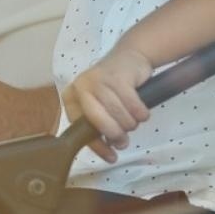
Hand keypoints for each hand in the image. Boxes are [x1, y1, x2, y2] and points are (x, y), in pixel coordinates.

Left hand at [61, 48, 151, 162]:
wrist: (129, 56)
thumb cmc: (113, 87)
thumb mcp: (102, 106)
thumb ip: (102, 127)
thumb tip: (112, 150)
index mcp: (72, 97)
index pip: (80, 128)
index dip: (97, 145)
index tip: (111, 157)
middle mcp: (82, 87)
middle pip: (100, 123)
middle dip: (116, 134)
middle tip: (125, 139)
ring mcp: (100, 80)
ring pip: (119, 115)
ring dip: (131, 123)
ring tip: (135, 121)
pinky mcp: (118, 76)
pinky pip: (133, 105)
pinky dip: (141, 113)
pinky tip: (143, 112)